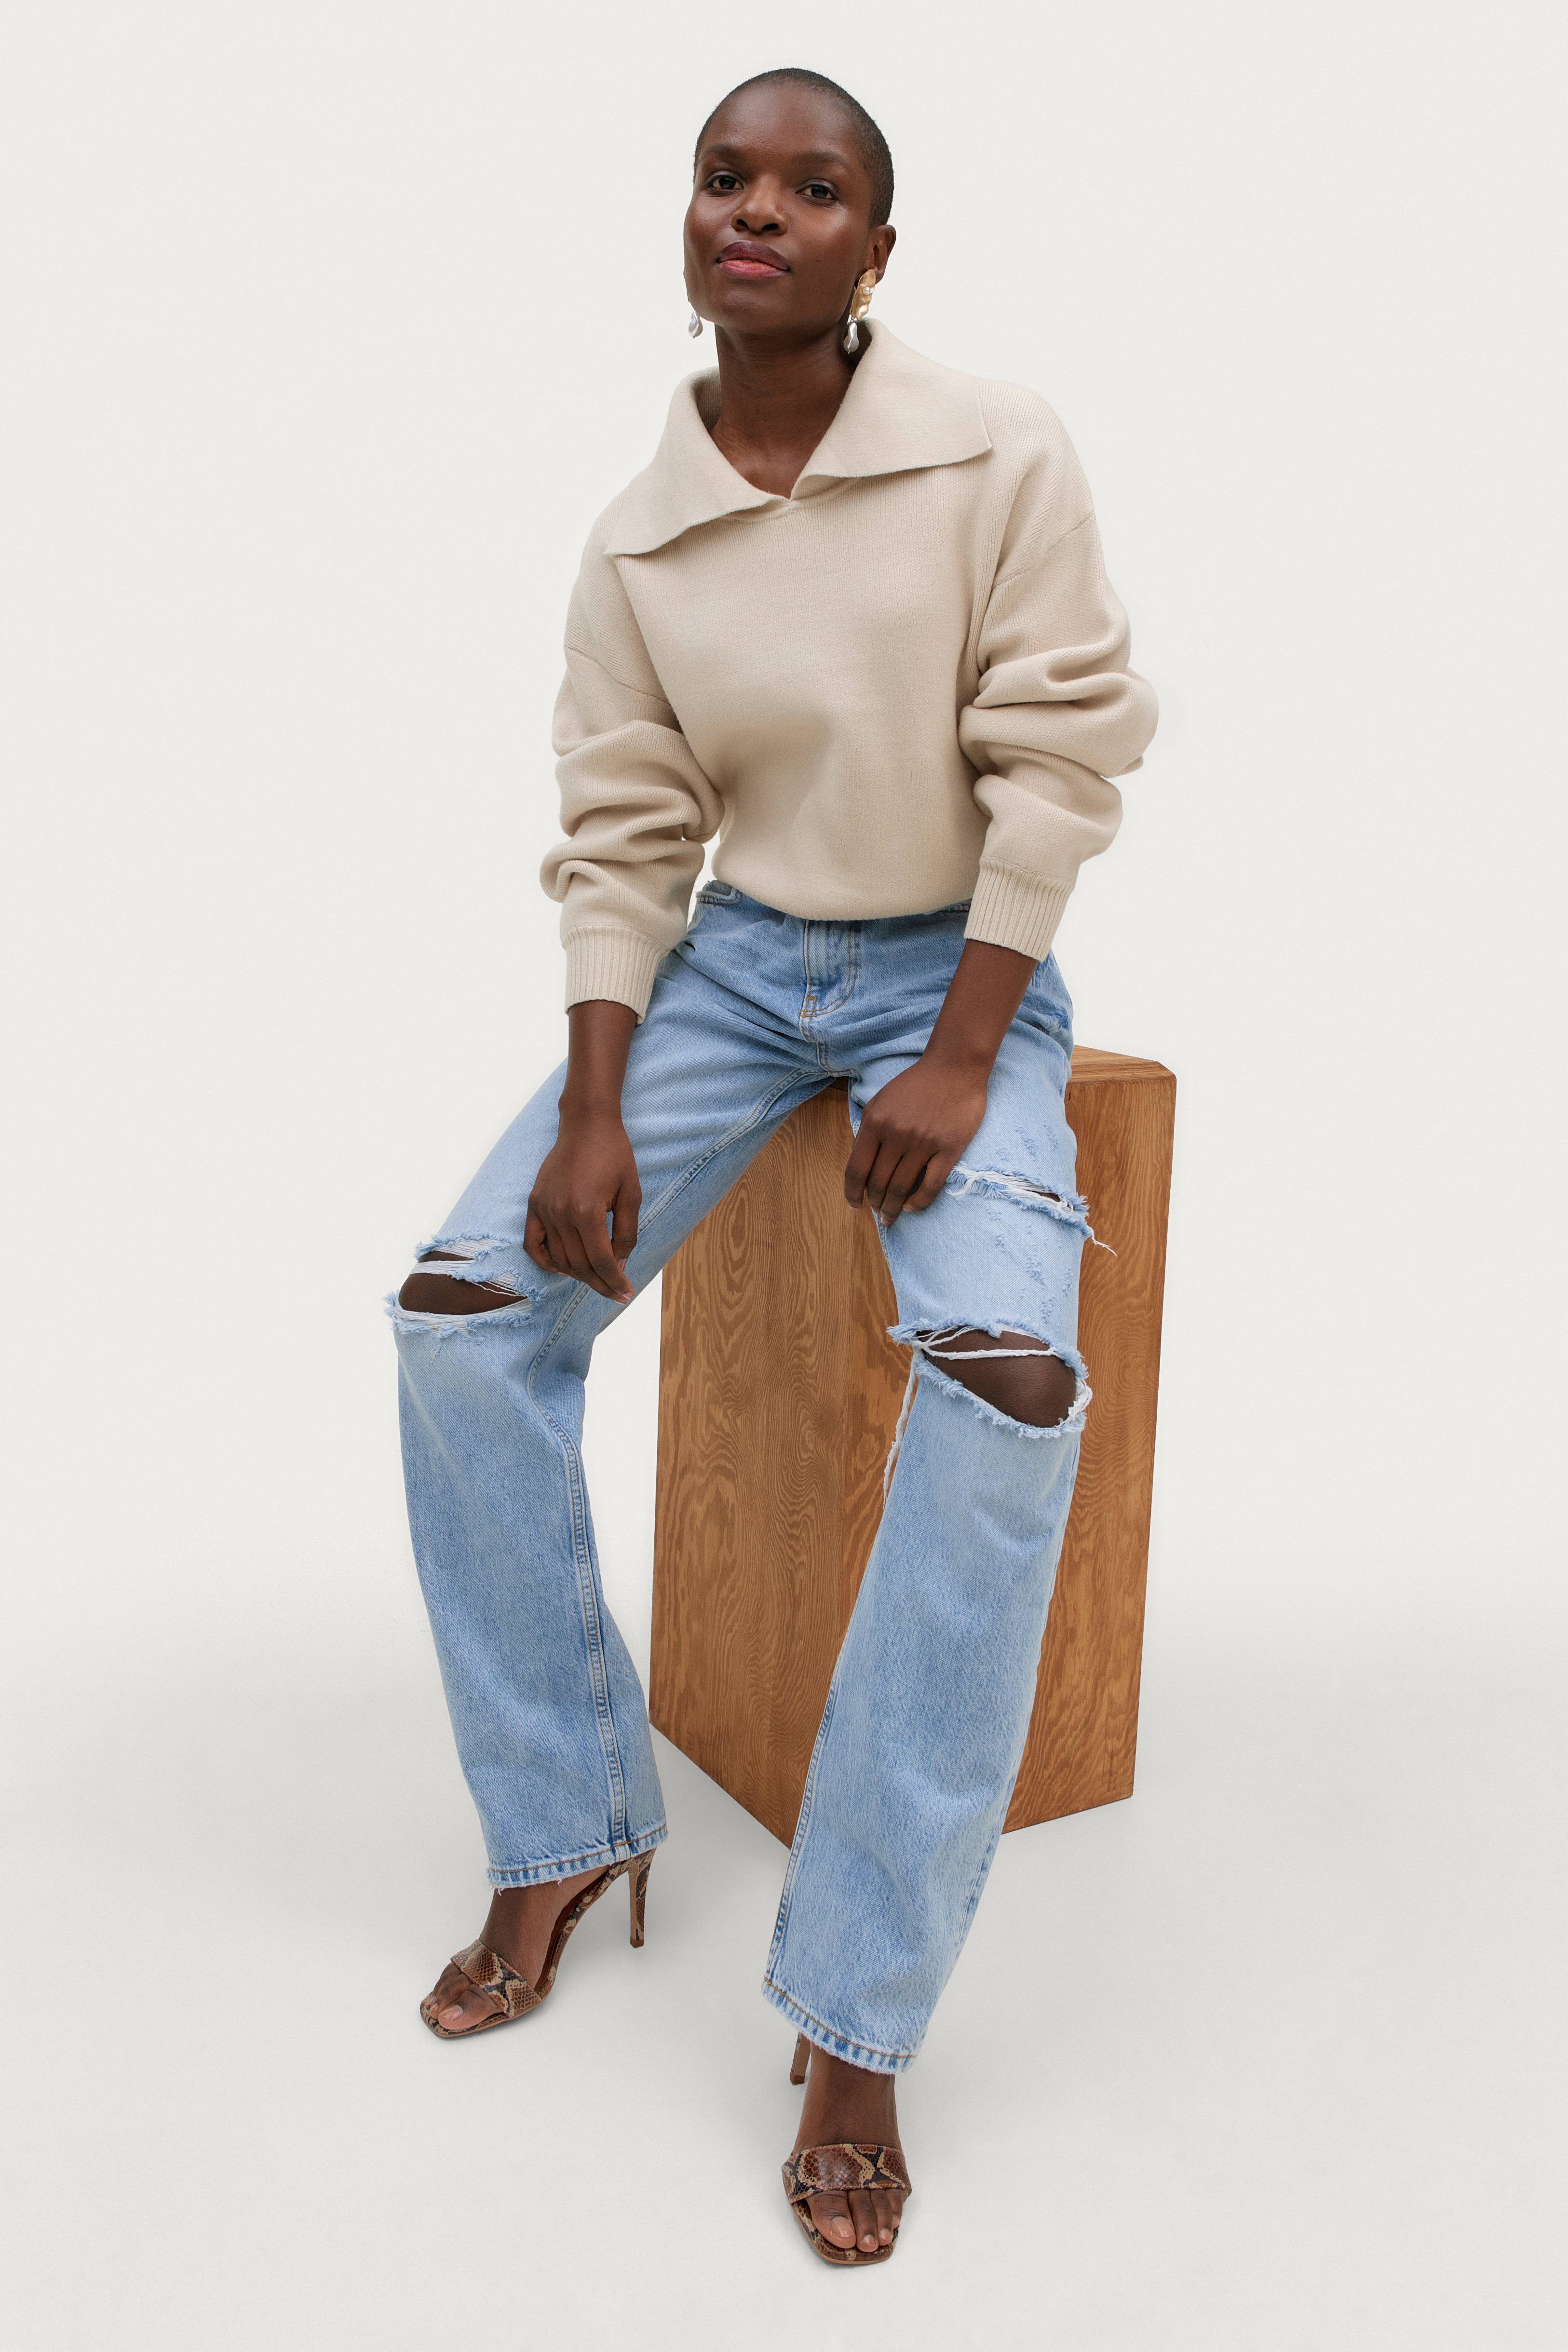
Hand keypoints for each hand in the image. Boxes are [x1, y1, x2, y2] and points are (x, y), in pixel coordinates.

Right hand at [526, 1105, 640, 1301]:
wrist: (587, 1124)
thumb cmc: (615, 1155)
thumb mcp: (632, 1194)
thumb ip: (627, 1233)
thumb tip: (619, 1265)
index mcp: (588, 1212)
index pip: (601, 1261)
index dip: (614, 1282)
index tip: (625, 1293)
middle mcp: (561, 1214)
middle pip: (579, 1266)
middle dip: (599, 1283)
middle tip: (615, 1290)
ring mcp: (544, 1209)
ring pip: (558, 1259)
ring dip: (577, 1275)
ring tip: (596, 1278)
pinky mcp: (534, 1204)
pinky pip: (533, 1244)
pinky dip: (545, 1262)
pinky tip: (561, 1269)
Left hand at [843, 1050, 989, 1225]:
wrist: (954, 1068)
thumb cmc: (916, 1084)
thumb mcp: (882, 1101)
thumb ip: (870, 1130)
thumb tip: (863, 1165)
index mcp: (875, 1122)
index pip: (856, 1169)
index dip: (852, 1192)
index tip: (854, 1206)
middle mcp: (896, 1134)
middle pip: (878, 1182)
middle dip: (875, 1203)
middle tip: (877, 1213)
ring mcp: (923, 1143)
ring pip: (901, 1187)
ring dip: (893, 1208)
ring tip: (890, 1217)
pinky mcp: (948, 1148)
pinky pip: (930, 1185)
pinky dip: (918, 1202)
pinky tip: (911, 1208)